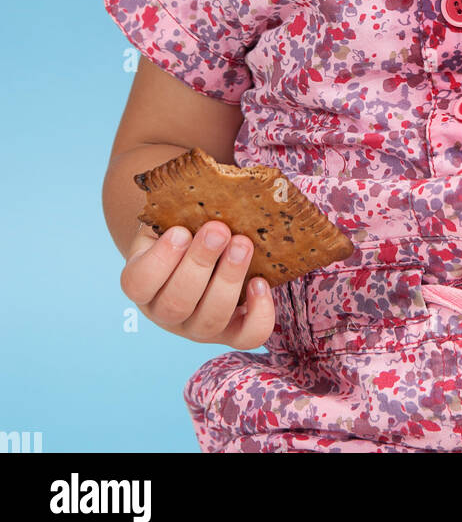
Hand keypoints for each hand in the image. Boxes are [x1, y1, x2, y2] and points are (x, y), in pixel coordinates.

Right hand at [120, 220, 274, 348]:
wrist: (198, 247)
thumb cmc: (183, 226)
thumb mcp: (171, 215)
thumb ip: (179, 205)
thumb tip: (213, 184)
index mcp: (142, 282)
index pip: (138, 283)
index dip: (160, 261)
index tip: (180, 231)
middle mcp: (165, 312)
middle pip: (176, 303)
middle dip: (200, 264)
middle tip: (219, 229)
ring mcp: (197, 328)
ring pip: (210, 320)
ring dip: (229, 280)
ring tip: (243, 244)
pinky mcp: (230, 333)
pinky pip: (246, 337)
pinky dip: (258, 313)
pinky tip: (261, 283)